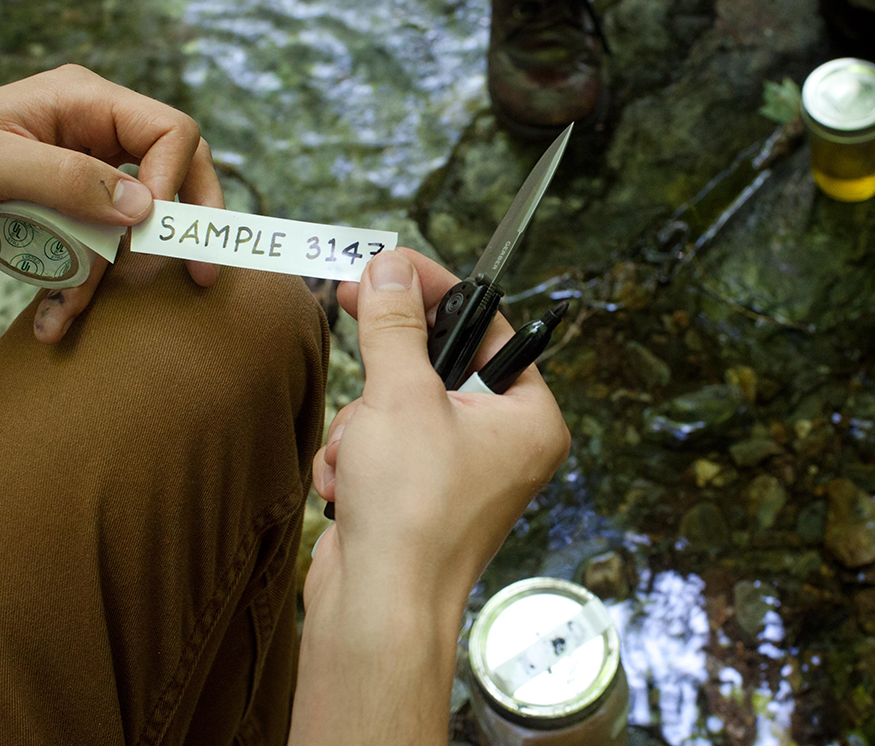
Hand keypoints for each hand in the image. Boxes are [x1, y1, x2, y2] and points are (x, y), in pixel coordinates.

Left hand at [0, 64, 223, 341]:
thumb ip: (66, 178)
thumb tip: (143, 207)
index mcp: (82, 100)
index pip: (169, 130)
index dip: (177, 178)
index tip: (154, 227)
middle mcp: (93, 130)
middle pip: (175, 171)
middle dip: (183, 224)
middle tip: (199, 273)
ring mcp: (83, 171)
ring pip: (135, 223)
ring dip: (108, 274)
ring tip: (67, 315)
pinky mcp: (69, 208)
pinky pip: (99, 247)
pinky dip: (81, 285)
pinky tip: (54, 317)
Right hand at [308, 248, 570, 604]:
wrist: (379, 611)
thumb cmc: (412, 512)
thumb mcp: (401, 397)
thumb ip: (394, 326)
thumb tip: (390, 270)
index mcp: (528, 417)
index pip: (486, 326)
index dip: (434, 290)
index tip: (389, 263)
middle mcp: (502, 444)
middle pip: (434, 365)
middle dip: (386, 373)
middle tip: (350, 306)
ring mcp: (457, 473)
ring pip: (395, 405)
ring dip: (362, 423)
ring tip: (360, 455)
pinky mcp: (415, 496)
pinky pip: (377, 445)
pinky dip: (353, 457)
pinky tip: (346, 486)